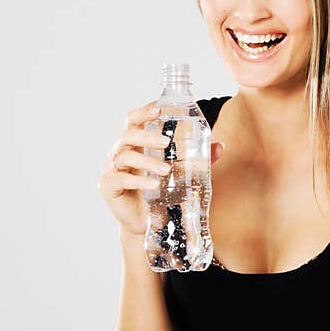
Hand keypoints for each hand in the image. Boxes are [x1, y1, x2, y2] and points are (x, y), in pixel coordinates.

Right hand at [98, 101, 224, 236]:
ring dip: (147, 161)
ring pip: (126, 156)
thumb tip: (220, 146)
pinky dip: (139, 180)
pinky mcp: (109, 186)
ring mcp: (113, 168)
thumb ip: (198, 160)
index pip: (134, 120)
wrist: (147, 222)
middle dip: (147, 135)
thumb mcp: (181, 174)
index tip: (160, 108)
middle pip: (128, 134)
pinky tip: (154, 184)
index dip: (144, 111)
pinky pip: (121, 179)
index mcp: (136, 144)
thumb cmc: (160, 192)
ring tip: (166, 170)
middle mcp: (121, 152)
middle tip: (166, 142)